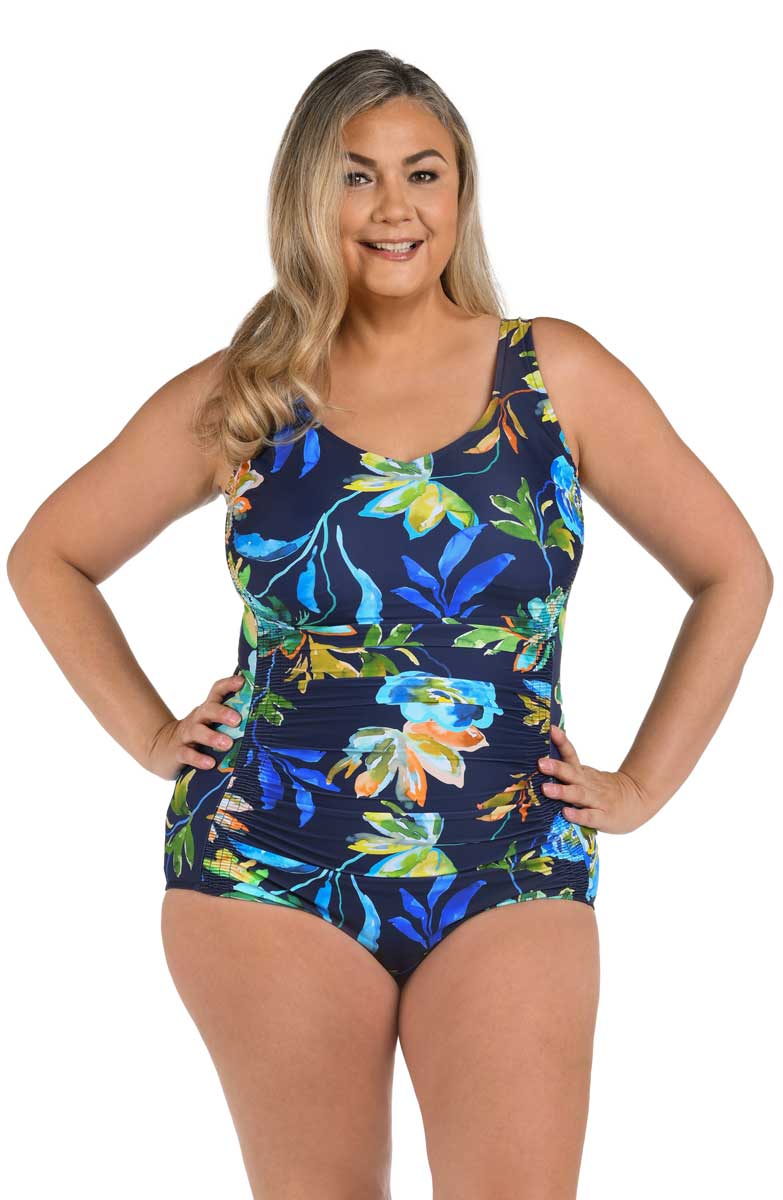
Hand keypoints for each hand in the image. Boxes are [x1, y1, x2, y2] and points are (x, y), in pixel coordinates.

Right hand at [147, 673, 244, 780]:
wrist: (162, 749)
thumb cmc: (198, 736)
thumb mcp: (211, 723)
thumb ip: (231, 719)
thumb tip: (263, 717)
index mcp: (208, 709)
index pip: (217, 691)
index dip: (228, 684)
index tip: (242, 682)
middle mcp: (197, 718)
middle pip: (208, 710)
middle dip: (222, 713)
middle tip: (238, 720)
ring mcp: (186, 735)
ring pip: (198, 732)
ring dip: (213, 737)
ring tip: (227, 744)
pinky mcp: (178, 752)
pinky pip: (187, 754)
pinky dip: (198, 759)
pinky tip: (210, 763)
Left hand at [538, 725, 656, 833]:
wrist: (638, 798)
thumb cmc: (604, 789)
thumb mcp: (587, 775)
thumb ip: (568, 769)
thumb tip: (542, 759)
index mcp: (583, 773)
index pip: (571, 754)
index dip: (562, 742)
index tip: (551, 730)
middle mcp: (588, 784)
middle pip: (572, 773)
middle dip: (556, 768)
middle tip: (541, 763)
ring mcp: (597, 800)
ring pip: (578, 794)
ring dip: (562, 791)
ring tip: (546, 789)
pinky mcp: (603, 817)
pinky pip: (589, 816)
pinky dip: (577, 815)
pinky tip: (566, 813)